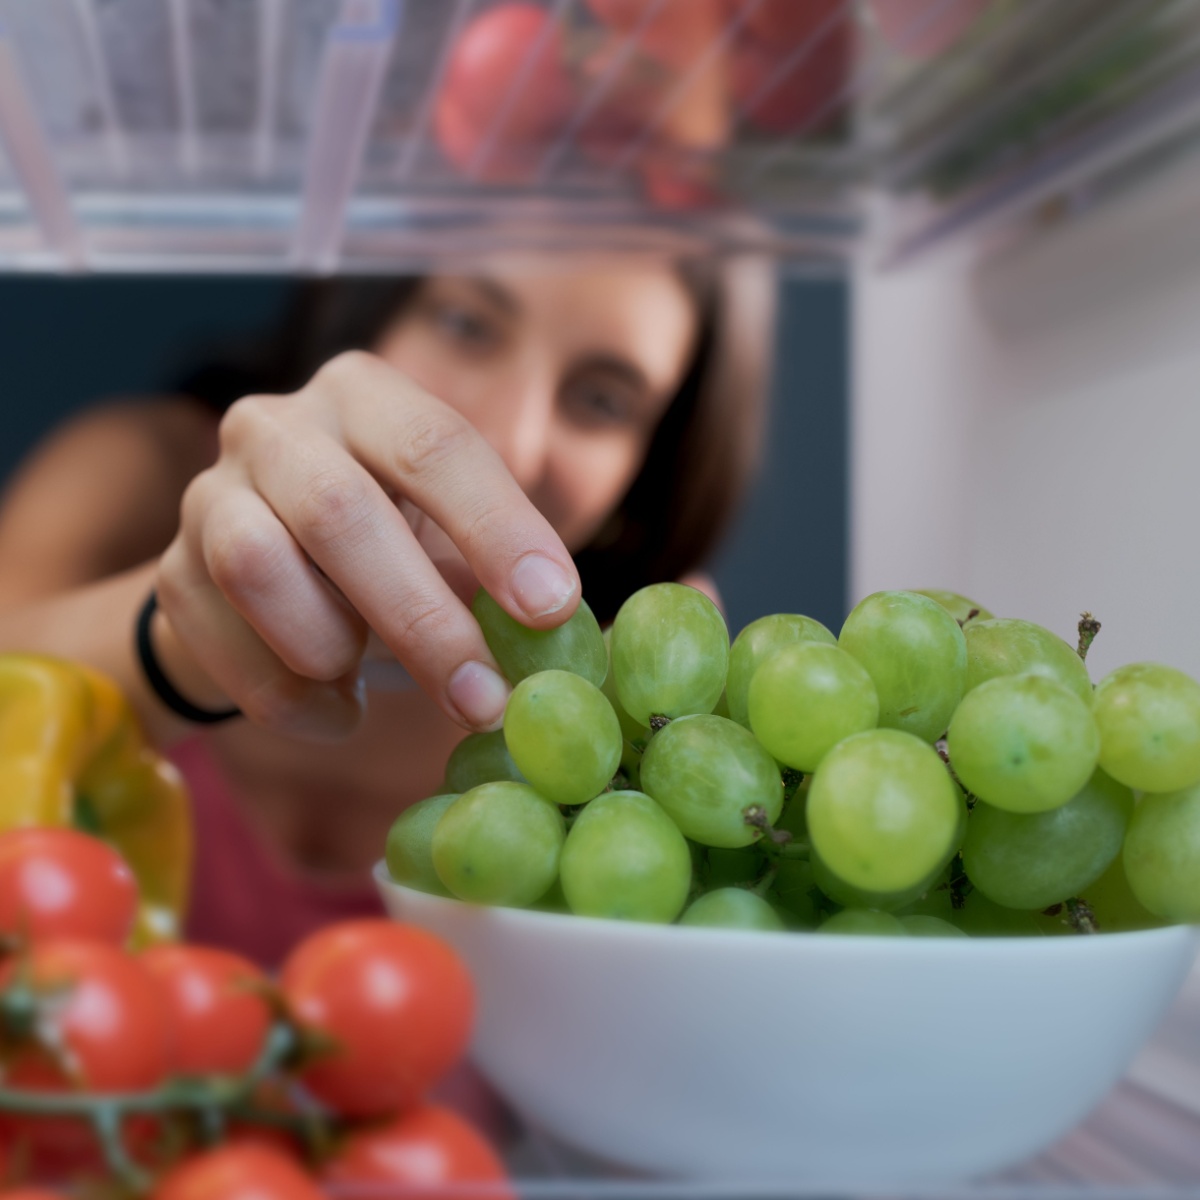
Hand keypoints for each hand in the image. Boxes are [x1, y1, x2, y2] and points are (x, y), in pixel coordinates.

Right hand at [156, 351, 579, 738]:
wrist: (260, 576)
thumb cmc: (385, 547)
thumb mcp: (443, 535)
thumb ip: (493, 572)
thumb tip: (563, 630)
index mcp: (365, 397)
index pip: (435, 444)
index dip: (497, 528)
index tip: (551, 607)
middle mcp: (277, 427)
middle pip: (341, 512)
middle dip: (423, 619)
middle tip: (484, 699)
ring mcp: (210, 494)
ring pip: (260, 568)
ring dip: (336, 647)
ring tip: (376, 681)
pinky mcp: (170, 573)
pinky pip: (226, 648)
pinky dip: (294, 700)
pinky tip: (339, 712)